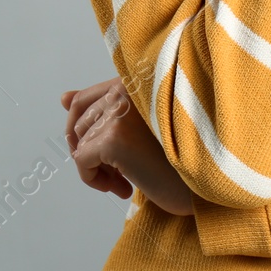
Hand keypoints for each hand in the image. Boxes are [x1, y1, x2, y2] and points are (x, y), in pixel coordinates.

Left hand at [61, 77, 195, 215]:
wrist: (207, 183)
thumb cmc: (178, 157)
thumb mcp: (137, 127)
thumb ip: (102, 108)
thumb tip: (63, 97)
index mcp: (132, 82)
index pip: (83, 100)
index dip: (81, 130)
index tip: (98, 154)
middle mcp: (124, 90)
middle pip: (78, 124)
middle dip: (91, 154)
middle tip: (117, 175)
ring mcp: (118, 112)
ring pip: (80, 144)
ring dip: (98, 170)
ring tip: (127, 182)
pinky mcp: (114, 138)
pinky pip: (81, 162)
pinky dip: (94, 180)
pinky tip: (124, 188)